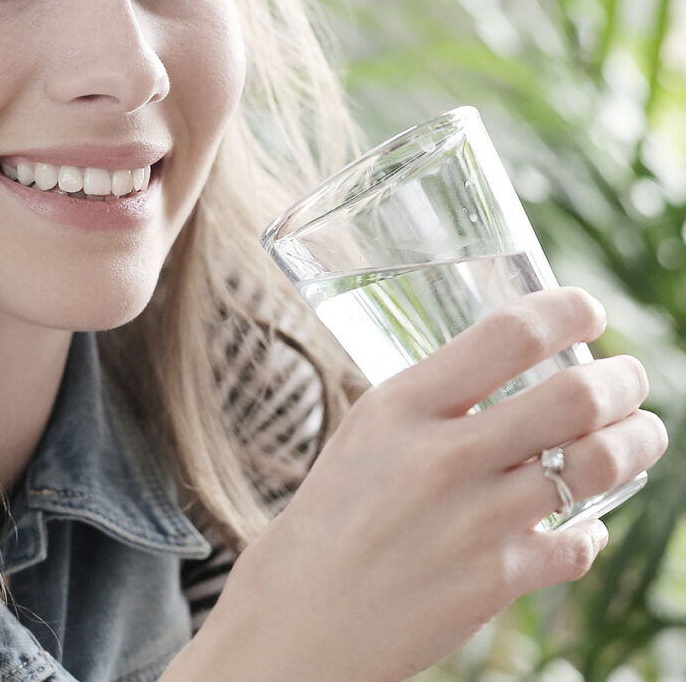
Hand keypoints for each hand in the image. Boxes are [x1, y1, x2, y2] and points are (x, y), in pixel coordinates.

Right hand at [167, 287, 667, 681]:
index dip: (568, 311)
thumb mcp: (361, 442)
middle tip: (629, 379)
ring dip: (638, 443)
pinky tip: (577, 529)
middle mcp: (445, 457)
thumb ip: (428, 412)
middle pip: (576, 395)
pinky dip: (589, 534)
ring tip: (640, 436)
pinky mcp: (498, 582)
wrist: (295, 624)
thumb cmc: (319, 527)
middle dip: (624, 379)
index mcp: (400, 407)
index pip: (508, 334)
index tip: (588, 312)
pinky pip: (580, 546)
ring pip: (599, 464)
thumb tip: (500, 390)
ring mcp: (477, 521)